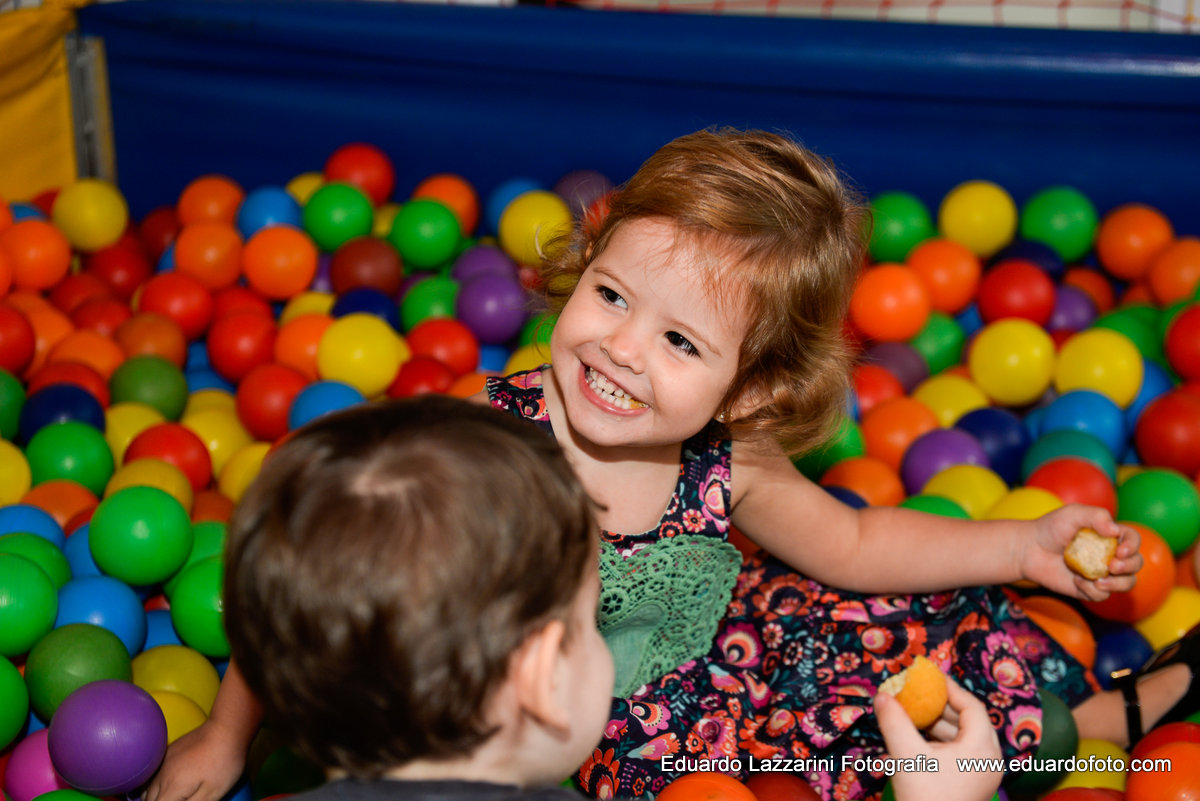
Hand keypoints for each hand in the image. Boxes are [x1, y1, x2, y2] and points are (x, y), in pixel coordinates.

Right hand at [143, 719, 247, 800]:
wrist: (226, 730)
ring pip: (148, 787)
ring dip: (155, 796)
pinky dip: (156, 783)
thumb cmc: (223, 763)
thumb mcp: (212, 793)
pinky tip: (169, 785)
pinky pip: (154, 773)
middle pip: (149, 799)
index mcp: (171, 787)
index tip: (183, 800)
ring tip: (172, 796)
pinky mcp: (168, 752)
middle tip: (180, 798)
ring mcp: (163, 761)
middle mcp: (162, 775)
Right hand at [875, 678, 1001, 800]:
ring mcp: (984, 775)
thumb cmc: (925, 796)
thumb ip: (894, 720)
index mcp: (983, 748)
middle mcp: (990, 759)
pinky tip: (917, 741)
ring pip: (963, 739)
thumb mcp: (906, 754)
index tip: (929, 679)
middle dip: (940, 708)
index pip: (972, 706)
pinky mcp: (973, 786)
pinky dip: (940, 744)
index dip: (950, 688)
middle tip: (917, 697)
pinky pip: (960, 755)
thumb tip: (882, 695)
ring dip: (938, 726)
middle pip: (969, 721)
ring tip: (911, 717)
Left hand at [1020, 504, 1141, 600]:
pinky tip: (1076, 580)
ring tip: (1098, 580)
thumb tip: (1115, 531)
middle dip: (1130, 566)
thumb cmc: (1051, 528)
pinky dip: (1092, 590)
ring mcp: (1101, 573)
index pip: (1133, 540)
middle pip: (1136, 564)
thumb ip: (1096, 516)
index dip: (1133, 546)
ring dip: (1118, 584)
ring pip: (1126, 583)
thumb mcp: (1072, 514)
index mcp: (1110, 536)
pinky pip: (1102, 596)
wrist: (1029, 550)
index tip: (1120, 550)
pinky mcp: (1089, 589)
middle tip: (1111, 566)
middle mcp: (1110, 555)